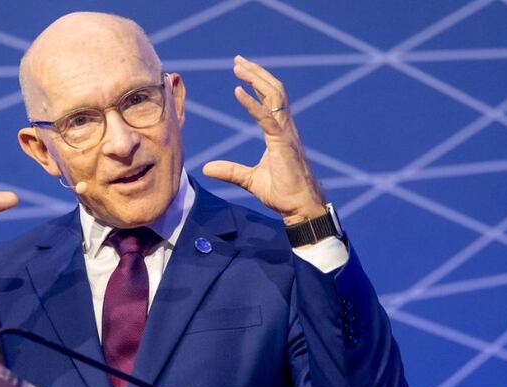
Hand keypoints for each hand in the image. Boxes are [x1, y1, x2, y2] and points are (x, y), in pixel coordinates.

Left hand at [202, 55, 325, 224]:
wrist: (299, 206)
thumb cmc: (282, 192)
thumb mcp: (249, 179)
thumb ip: (230, 171)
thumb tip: (207, 168)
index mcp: (279, 132)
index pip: (270, 99)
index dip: (256, 83)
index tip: (241, 70)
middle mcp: (284, 128)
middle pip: (273, 90)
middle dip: (256, 73)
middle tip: (238, 60)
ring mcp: (285, 133)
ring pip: (274, 96)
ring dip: (256, 78)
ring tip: (239, 66)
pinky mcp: (282, 143)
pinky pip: (266, 118)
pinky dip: (252, 103)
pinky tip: (238, 91)